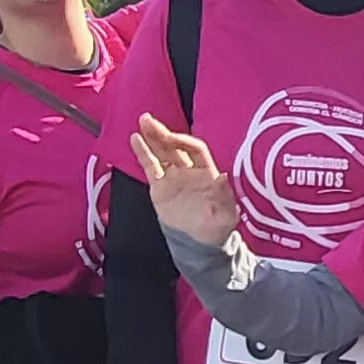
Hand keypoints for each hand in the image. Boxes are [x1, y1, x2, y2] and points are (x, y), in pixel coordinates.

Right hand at [129, 116, 242, 244]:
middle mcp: (189, 171)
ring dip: (152, 137)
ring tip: (142, 122)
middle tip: (149, 120)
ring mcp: (174, 178)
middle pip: (175, 146)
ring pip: (162, 152)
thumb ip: (225, 196)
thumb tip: (223, 176)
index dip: (183, 142)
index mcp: (207, 173)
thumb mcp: (227, 215)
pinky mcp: (160, 187)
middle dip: (163, 133)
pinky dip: (143, 153)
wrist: (200, 244)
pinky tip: (135, 139)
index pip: (195, 149)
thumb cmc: (217, 228)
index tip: (171, 137)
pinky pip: (150, 167)